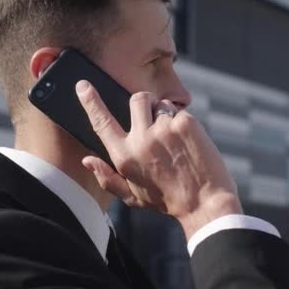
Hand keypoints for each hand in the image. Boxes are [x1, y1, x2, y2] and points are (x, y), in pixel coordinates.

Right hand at [76, 80, 242, 238]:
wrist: (206, 203)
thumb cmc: (168, 200)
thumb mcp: (133, 197)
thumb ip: (107, 178)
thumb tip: (86, 160)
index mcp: (124, 158)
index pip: (102, 123)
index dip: (90, 102)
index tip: (83, 85)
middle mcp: (141, 141)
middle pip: (136, 99)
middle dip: (145, 104)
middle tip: (155, 121)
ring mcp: (164, 130)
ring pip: (160, 103)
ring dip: (165, 114)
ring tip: (174, 139)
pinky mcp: (185, 124)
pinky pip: (179, 111)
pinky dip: (183, 122)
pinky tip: (189, 143)